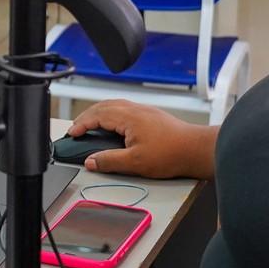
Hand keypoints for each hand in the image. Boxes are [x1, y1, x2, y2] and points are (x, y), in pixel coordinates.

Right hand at [68, 99, 213, 178]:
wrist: (196, 149)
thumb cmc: (171, 154)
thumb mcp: (135, 163)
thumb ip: (110, 161)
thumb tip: (91, 161)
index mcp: (128, 117)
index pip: (97, 116)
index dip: (82, 124)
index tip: (73, 134)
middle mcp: (135, 109)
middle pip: (103, 106)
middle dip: (87, 116)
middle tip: (77, 128)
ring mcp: (144, 111)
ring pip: (114, 105)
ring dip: (99, 113)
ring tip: (90, 124)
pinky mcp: (151, 115)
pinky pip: (125, 108)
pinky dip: (111, 113)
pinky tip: (113, 123)